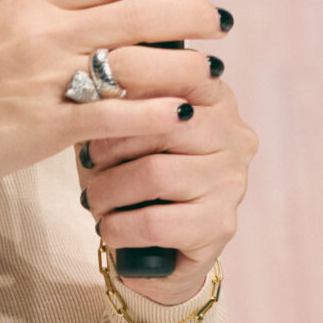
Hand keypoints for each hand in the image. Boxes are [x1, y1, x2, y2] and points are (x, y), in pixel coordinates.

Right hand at [0, 0, 223, 210]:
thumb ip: (50, 12)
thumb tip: (107, 3)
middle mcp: (42, 30)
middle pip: (137, 12)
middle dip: (190, 15)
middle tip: (222, 20)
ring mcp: (45, 78)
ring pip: (136, 61)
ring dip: (185, 65)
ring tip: (213, 70)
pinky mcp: (47, 126)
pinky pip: (117, 116)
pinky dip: (157, 113)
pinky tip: (185, 113)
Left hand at [79, 31, 256, 309]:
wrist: (158, 252)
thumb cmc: (134, 177)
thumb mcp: (126, 130)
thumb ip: (123, 102)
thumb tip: (94, 81)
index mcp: (217, 99)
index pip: (185, 69)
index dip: (136, 71)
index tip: (95, 81)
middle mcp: (234, 135)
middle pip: (164, 122)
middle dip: (112, 143)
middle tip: (88, 161)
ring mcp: (232, 181)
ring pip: (154, 174)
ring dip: (109, 190)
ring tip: (93, 198)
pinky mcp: (220, 225)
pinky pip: (156, 222)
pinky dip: (120, 227)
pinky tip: (109, 228)